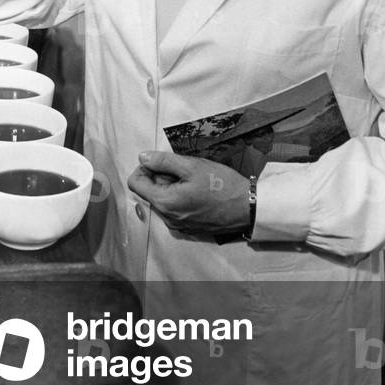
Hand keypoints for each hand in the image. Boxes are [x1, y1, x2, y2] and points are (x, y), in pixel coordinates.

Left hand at [128, 151, 250, 235]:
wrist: (248, 208)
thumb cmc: (221, 185)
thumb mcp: (192, 166)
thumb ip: (164, 161)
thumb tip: (142, 157)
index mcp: (164, 202)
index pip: (135, 183)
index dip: (144, 168)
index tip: (161, 162)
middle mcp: (167, 218)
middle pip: (150, 191)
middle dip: (161, 177)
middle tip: (184, 169)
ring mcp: (179, 225)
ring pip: (163, 200)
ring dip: (171, 187)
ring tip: (193, 181)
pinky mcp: (189, 228)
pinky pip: (175, 209)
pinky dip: (181, 197)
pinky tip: (198, 192)